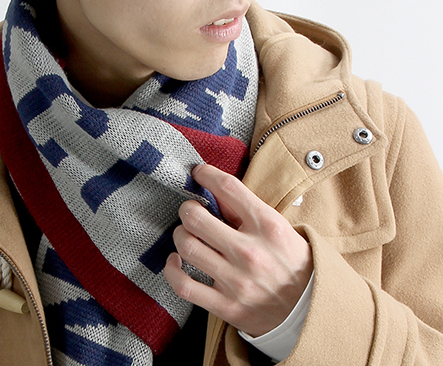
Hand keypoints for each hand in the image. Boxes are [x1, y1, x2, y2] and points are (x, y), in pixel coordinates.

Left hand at [164, 163, 312, 336]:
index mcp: (268, 226)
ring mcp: (237, 281)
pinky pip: (184, 285)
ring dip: (180, 235)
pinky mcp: (226, 306)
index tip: (199, 173)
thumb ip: (247, 209)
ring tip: (187, 233)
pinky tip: (176, 261)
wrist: (311, 308)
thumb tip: (214, 191)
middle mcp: (250, 252)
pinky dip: (172, 270)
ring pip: (187, 246)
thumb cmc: (292, 260)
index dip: (206, 174)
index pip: (228, 187)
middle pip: (196, 217)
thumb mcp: (279, 226)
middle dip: (187, 208)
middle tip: (190, 209)